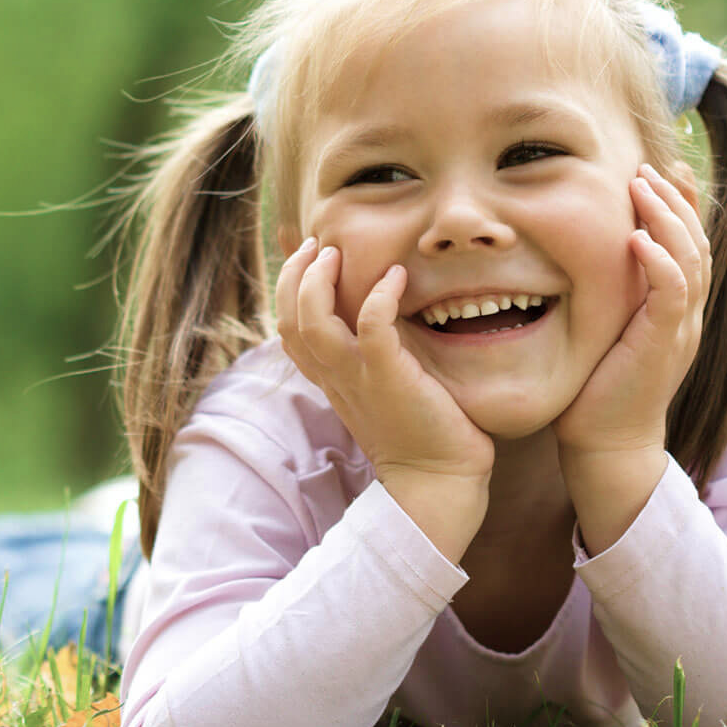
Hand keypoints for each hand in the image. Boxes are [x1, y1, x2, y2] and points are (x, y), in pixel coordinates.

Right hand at [275, 238, 493, 556]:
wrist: (439, 481)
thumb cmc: (422, 434)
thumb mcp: (385, 391)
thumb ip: (375, 359)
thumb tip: (380, 322)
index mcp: (331, 379)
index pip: (288, 331)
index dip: (288, 290)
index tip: (311, 259)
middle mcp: (335, 377)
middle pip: (287, 321)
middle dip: (293, 276)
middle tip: (317, 244)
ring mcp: (358, 378)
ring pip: (311, 322)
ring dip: (317, 281)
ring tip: (335, 253)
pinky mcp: (389, 378)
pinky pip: (372, 328)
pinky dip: (378, 296)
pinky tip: (395, 276)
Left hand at [553, 163, 709, 457]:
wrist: (606, 442)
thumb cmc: (595, 388)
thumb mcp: (603, 329)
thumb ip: (607, 293)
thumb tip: (577, 255)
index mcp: (673, 308)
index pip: (687, 244)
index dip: (680, 204)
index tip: (661, 168)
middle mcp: (685, 314)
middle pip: (696, 242)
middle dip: (674, 199)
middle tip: (649, 166)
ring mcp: (680, 329)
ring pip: (690, 259)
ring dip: (667, 218)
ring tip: (643, 185)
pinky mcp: (664, 345)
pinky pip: (673, 295)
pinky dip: (661, 262)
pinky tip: (639, 237)